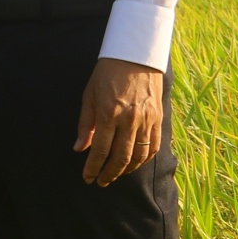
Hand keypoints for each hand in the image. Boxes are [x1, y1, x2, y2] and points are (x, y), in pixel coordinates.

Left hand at [75, 58, 163, 185]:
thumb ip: (85, 124)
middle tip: (100, 182)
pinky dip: (144, 159)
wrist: (135, 57)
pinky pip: (154, 146)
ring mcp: (147, 120)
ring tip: (115, 175)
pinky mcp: (159, 118)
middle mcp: (130, 120)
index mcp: (109, 114)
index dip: (93, 167)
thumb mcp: (89, 96)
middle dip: (109, 174)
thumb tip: (78, 148)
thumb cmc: (107, 74)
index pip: (100, 150)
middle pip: (121, 157)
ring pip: (139, 155)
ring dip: (127, 170)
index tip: (87, 178)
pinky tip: (135, 164)